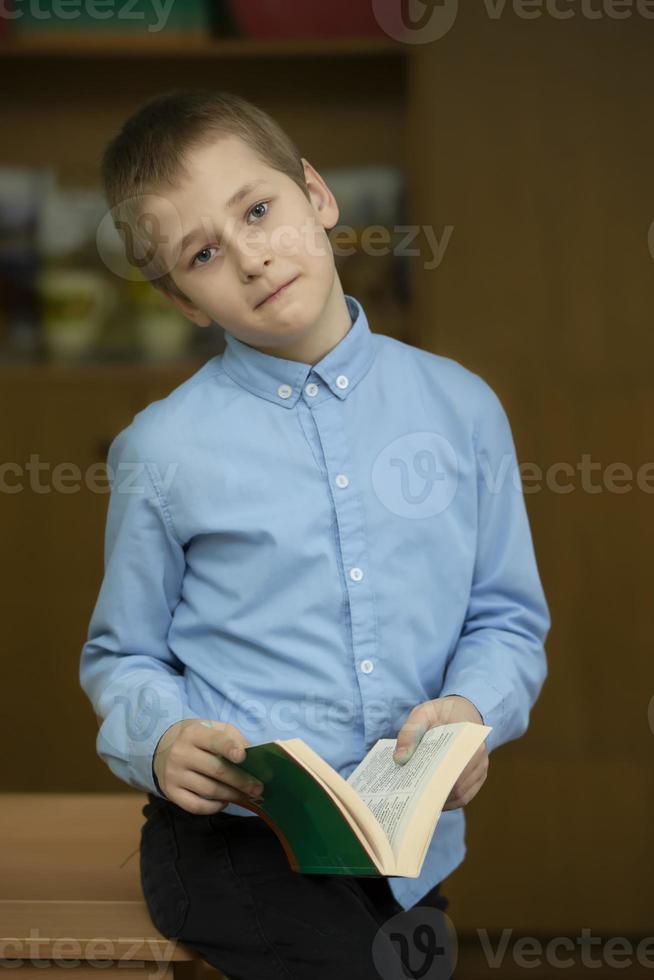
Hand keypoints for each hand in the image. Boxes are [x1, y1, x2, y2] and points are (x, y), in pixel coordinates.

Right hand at [152, 719, 265, 815]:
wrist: (162, 748)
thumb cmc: (197, 738)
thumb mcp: (212, 728)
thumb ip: (233, 738)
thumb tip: (254, 756)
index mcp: (194, 733)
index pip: (214, 740)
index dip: (229, 748)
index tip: (243, 757)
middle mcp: (181, 753)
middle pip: (216, 770)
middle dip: (241, 781)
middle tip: (258, 789)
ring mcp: (174, 775)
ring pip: (209, 790)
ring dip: (232, 795)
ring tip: (246, 796)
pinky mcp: (171, 793)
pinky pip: (196, 806)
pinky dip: (215, 807)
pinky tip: (225, 801)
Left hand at [392, 695, 488, 810]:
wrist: (463, 710)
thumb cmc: (441, 713)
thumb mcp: (422, 713)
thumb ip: (410, 732)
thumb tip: (400, 759)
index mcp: (467, 736)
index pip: (453, 764)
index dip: (435, 779)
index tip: (415, 787)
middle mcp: (479, 754)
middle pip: (457, 784)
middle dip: (434, 793)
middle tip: (410, 799)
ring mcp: (480, 766)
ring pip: (461, 794)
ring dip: (440, 800)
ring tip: (416, 802)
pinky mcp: (478, 776)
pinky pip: (465, 796)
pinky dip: (448, 802)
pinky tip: (430, 801)